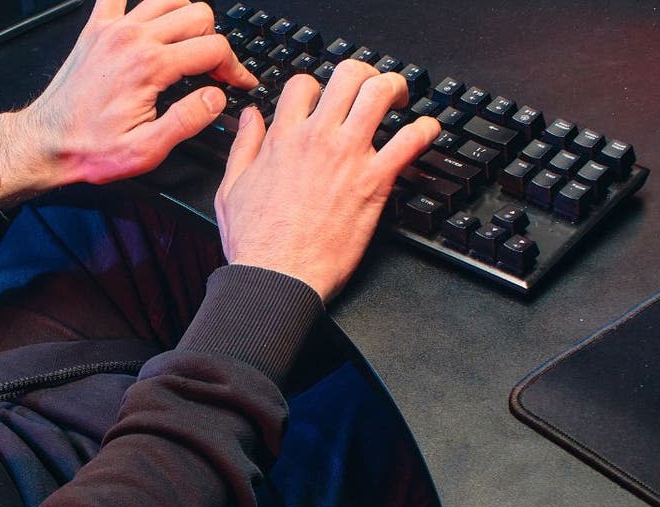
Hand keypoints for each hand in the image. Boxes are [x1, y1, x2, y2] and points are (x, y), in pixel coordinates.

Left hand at [0, 0, 256, 208]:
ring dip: (187, 18)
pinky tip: (148, 14)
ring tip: (190, 46)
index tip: (239, 83)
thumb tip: (217, 97)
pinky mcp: (97, 29)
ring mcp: (114, 29)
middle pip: (198, 15)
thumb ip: (188, 120)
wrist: (46, 143)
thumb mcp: (147, 150)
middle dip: (214, 41)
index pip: (214, 49)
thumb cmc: (89, 148)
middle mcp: (133, 39)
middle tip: (212, 70)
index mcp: (150, 67)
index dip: (235, 68)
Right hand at [215, 60, 440, 301]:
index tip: (323, 100)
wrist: (277, 278)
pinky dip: (425, 131)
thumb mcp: (231, 188)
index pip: (303, 84)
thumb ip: (243, 146)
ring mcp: (348, 157)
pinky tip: (428, 132)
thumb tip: (250, 117)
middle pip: (347, 75)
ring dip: (395, 90)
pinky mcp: (374, 182)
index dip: (315, 87)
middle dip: (364, 75)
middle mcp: (317, 139)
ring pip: (380, 94)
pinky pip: (410, 141)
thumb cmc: (255, 243)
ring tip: (399, 100)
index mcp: (282, 139)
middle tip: (371, 89)